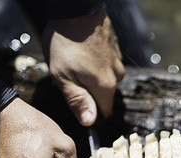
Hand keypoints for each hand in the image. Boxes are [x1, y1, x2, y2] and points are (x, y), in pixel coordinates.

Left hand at [42, 9, 124, 125]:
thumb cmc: (66, 42)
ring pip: (106, 78)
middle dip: (89, 91)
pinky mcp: (116, 49)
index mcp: (105, 87)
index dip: (90, 112)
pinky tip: (83, 51)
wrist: (77, 8)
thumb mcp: (62, 76)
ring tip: (76, 61)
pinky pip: (107, 64)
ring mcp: (118, 62)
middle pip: (104, 95)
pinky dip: (97, 62)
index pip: (104, 112)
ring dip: (93, 75)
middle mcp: (117, 76)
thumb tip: (90, 123)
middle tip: (70, 76)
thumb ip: (77, 101)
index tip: (76, 101)